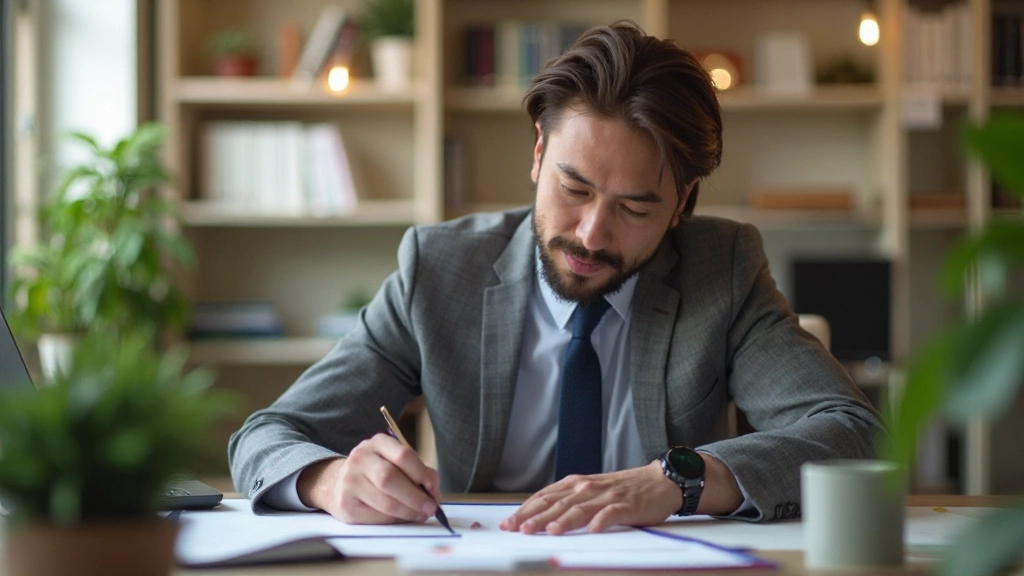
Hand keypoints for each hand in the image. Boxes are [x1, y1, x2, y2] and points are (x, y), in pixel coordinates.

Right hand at [296, 433, 439, 524]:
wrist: (337, 484)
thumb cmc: (375, 472)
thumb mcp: (393, 461)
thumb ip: (416, 471)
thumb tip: (433, 492)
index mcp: (377, 443)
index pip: (403, 455)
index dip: (422, 473)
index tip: (433, 488)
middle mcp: (360, 458)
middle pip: (391, 479)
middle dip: (415, 497)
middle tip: (430, 508)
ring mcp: (349, 481)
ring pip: (385, 501)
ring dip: (408, 512)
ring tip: (419, 515)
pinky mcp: (345, 504)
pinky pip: (376, 516)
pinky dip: (394, 520)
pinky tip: (401, 518)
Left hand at [499, 460, 680, 534]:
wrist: (658, 481)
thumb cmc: (622, 489)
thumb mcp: (590, 490)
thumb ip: (568, 501)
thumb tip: (539, 517)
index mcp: (576, 484)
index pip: (544, 497)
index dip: (525, 510)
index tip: (509, 524)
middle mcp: (587, 488)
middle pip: (557, 504)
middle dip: (536, 518)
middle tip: (519, 530)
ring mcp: (606, 496)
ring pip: (580, 509)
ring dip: (564, 520)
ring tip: (550, 531)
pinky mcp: (626, 505)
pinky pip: (611, 514)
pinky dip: (601, 521)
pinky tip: (593, 530)